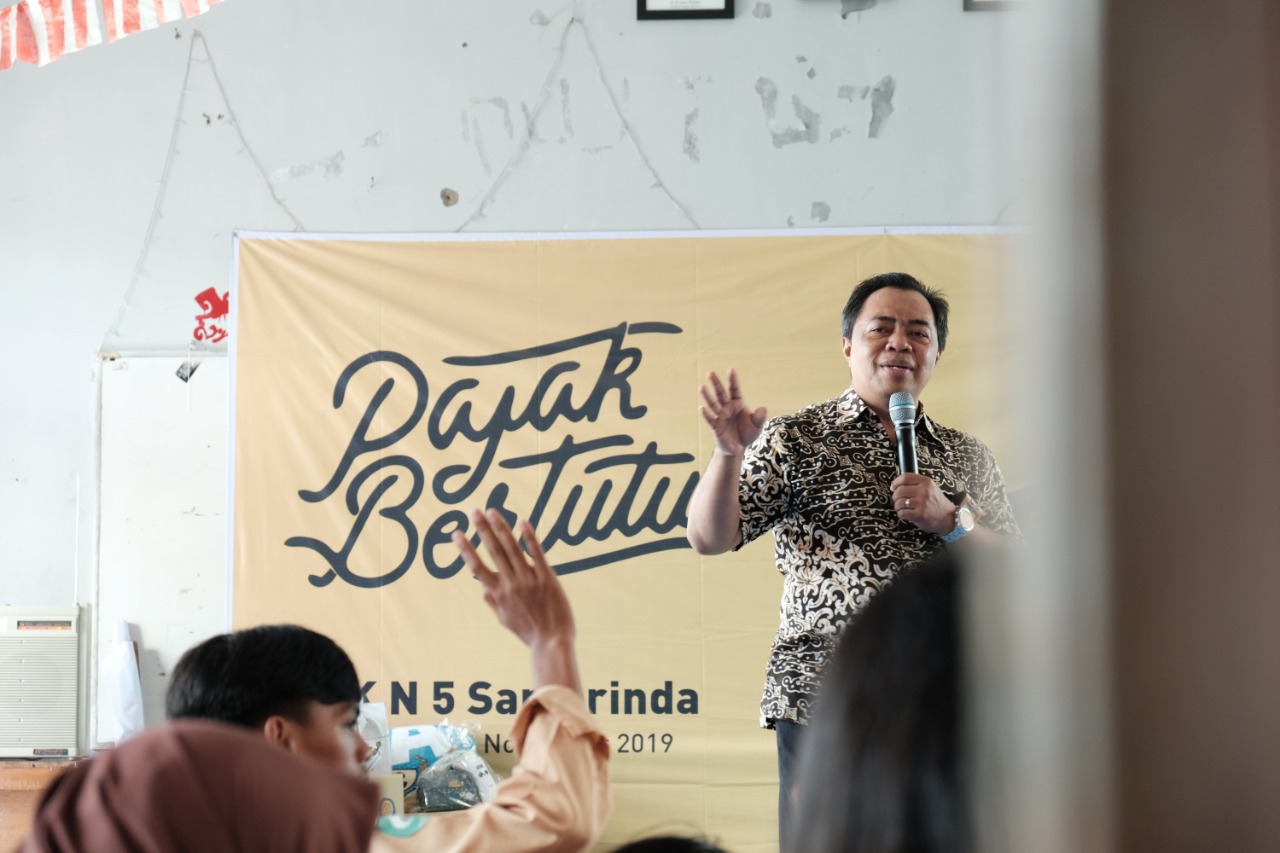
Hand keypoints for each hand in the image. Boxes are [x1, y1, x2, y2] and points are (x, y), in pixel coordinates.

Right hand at [453, 510, 574, 650]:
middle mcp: (510, 584)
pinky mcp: (546, 577)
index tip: (456, 533)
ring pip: (511, 548)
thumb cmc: (527, 631)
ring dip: (501, 527)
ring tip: (492, 511)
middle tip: (473, 511)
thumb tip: (482, 587)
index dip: (466, 548)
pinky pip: (536, 553)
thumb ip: (492, 601)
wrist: (551, 641)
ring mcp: (528, 579)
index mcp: (497, 593)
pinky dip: (528, 537)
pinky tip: (522, 521)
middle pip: (493, 551)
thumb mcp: (504, 619)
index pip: (476, 566)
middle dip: (481, 529)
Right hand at [698, 369, 766, 455]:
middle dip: (716, 383)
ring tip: (701, 387)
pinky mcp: (716, 426)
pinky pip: (711, 419)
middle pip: (721, 393)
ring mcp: (720, 416)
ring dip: (707, 396)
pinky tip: (701, 408)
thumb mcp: (757, 426)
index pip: (735, 389)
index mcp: (738, 404)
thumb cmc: (747, 434)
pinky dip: (706, 414)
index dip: (733, 380)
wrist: (738, 448)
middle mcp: (728, 407)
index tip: (731, 369)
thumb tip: (763, 409)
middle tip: (710, 372)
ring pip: (713, 404)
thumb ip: (760, 417)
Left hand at [890, 473, 955, 535]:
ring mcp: (922, 503)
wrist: (948, 517)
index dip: (896, 482)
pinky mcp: (919, 515)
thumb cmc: (936, 502)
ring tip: (902, 508)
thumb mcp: (930, 487)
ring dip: (897, 506)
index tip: (893, 487)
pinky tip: (905, 514)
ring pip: (899, 502)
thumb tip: (896, 484)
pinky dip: (901, 514)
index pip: (905, 477)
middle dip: (895, 496)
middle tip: (897, 500)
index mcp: (926, 482)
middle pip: (899, 490)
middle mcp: (924, 491)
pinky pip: (902, 513)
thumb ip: (916, 483)